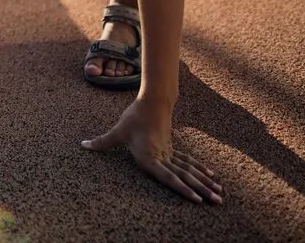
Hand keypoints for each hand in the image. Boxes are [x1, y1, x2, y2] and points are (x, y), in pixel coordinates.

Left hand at [82, 97, 223, 203]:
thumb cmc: (134, 117)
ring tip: (220, 194)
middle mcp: (163, 158)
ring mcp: (170, 153)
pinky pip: (189, 162)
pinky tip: (212, 176)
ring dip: (206, 182)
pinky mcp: (173, 149)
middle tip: (218, 202)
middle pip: (186, 176)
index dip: (182, 189)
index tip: (196, 199)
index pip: (168, 177)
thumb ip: (102, 142)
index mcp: (150, 157)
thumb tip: (83, 145)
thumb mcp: (118, 131)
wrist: (152, 101)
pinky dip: (201, 170)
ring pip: (191, 171)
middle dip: (202, 190)